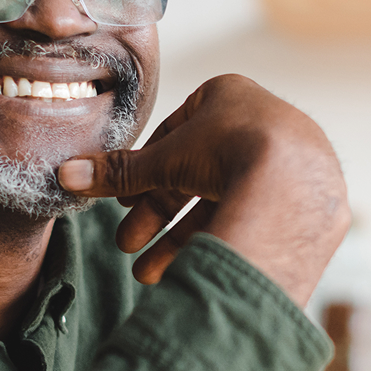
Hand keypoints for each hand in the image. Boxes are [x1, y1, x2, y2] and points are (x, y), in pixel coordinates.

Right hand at [58, 74, 348, 306]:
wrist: (296, 183)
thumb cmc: (228, 150)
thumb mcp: (162, 160)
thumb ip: (117, 172)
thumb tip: (66, 175)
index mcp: (229, 96)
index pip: (175, 136)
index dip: (145, 173)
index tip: (124, 201)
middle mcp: (263, 124)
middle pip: (195, 176)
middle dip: (156, 216)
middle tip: (128, 244)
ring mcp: (288, 165)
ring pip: (220, 205)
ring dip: (178, 241)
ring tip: (148, 274)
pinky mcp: (304, 203)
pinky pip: (251, 223)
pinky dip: (216, 245)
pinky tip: (187, 273)